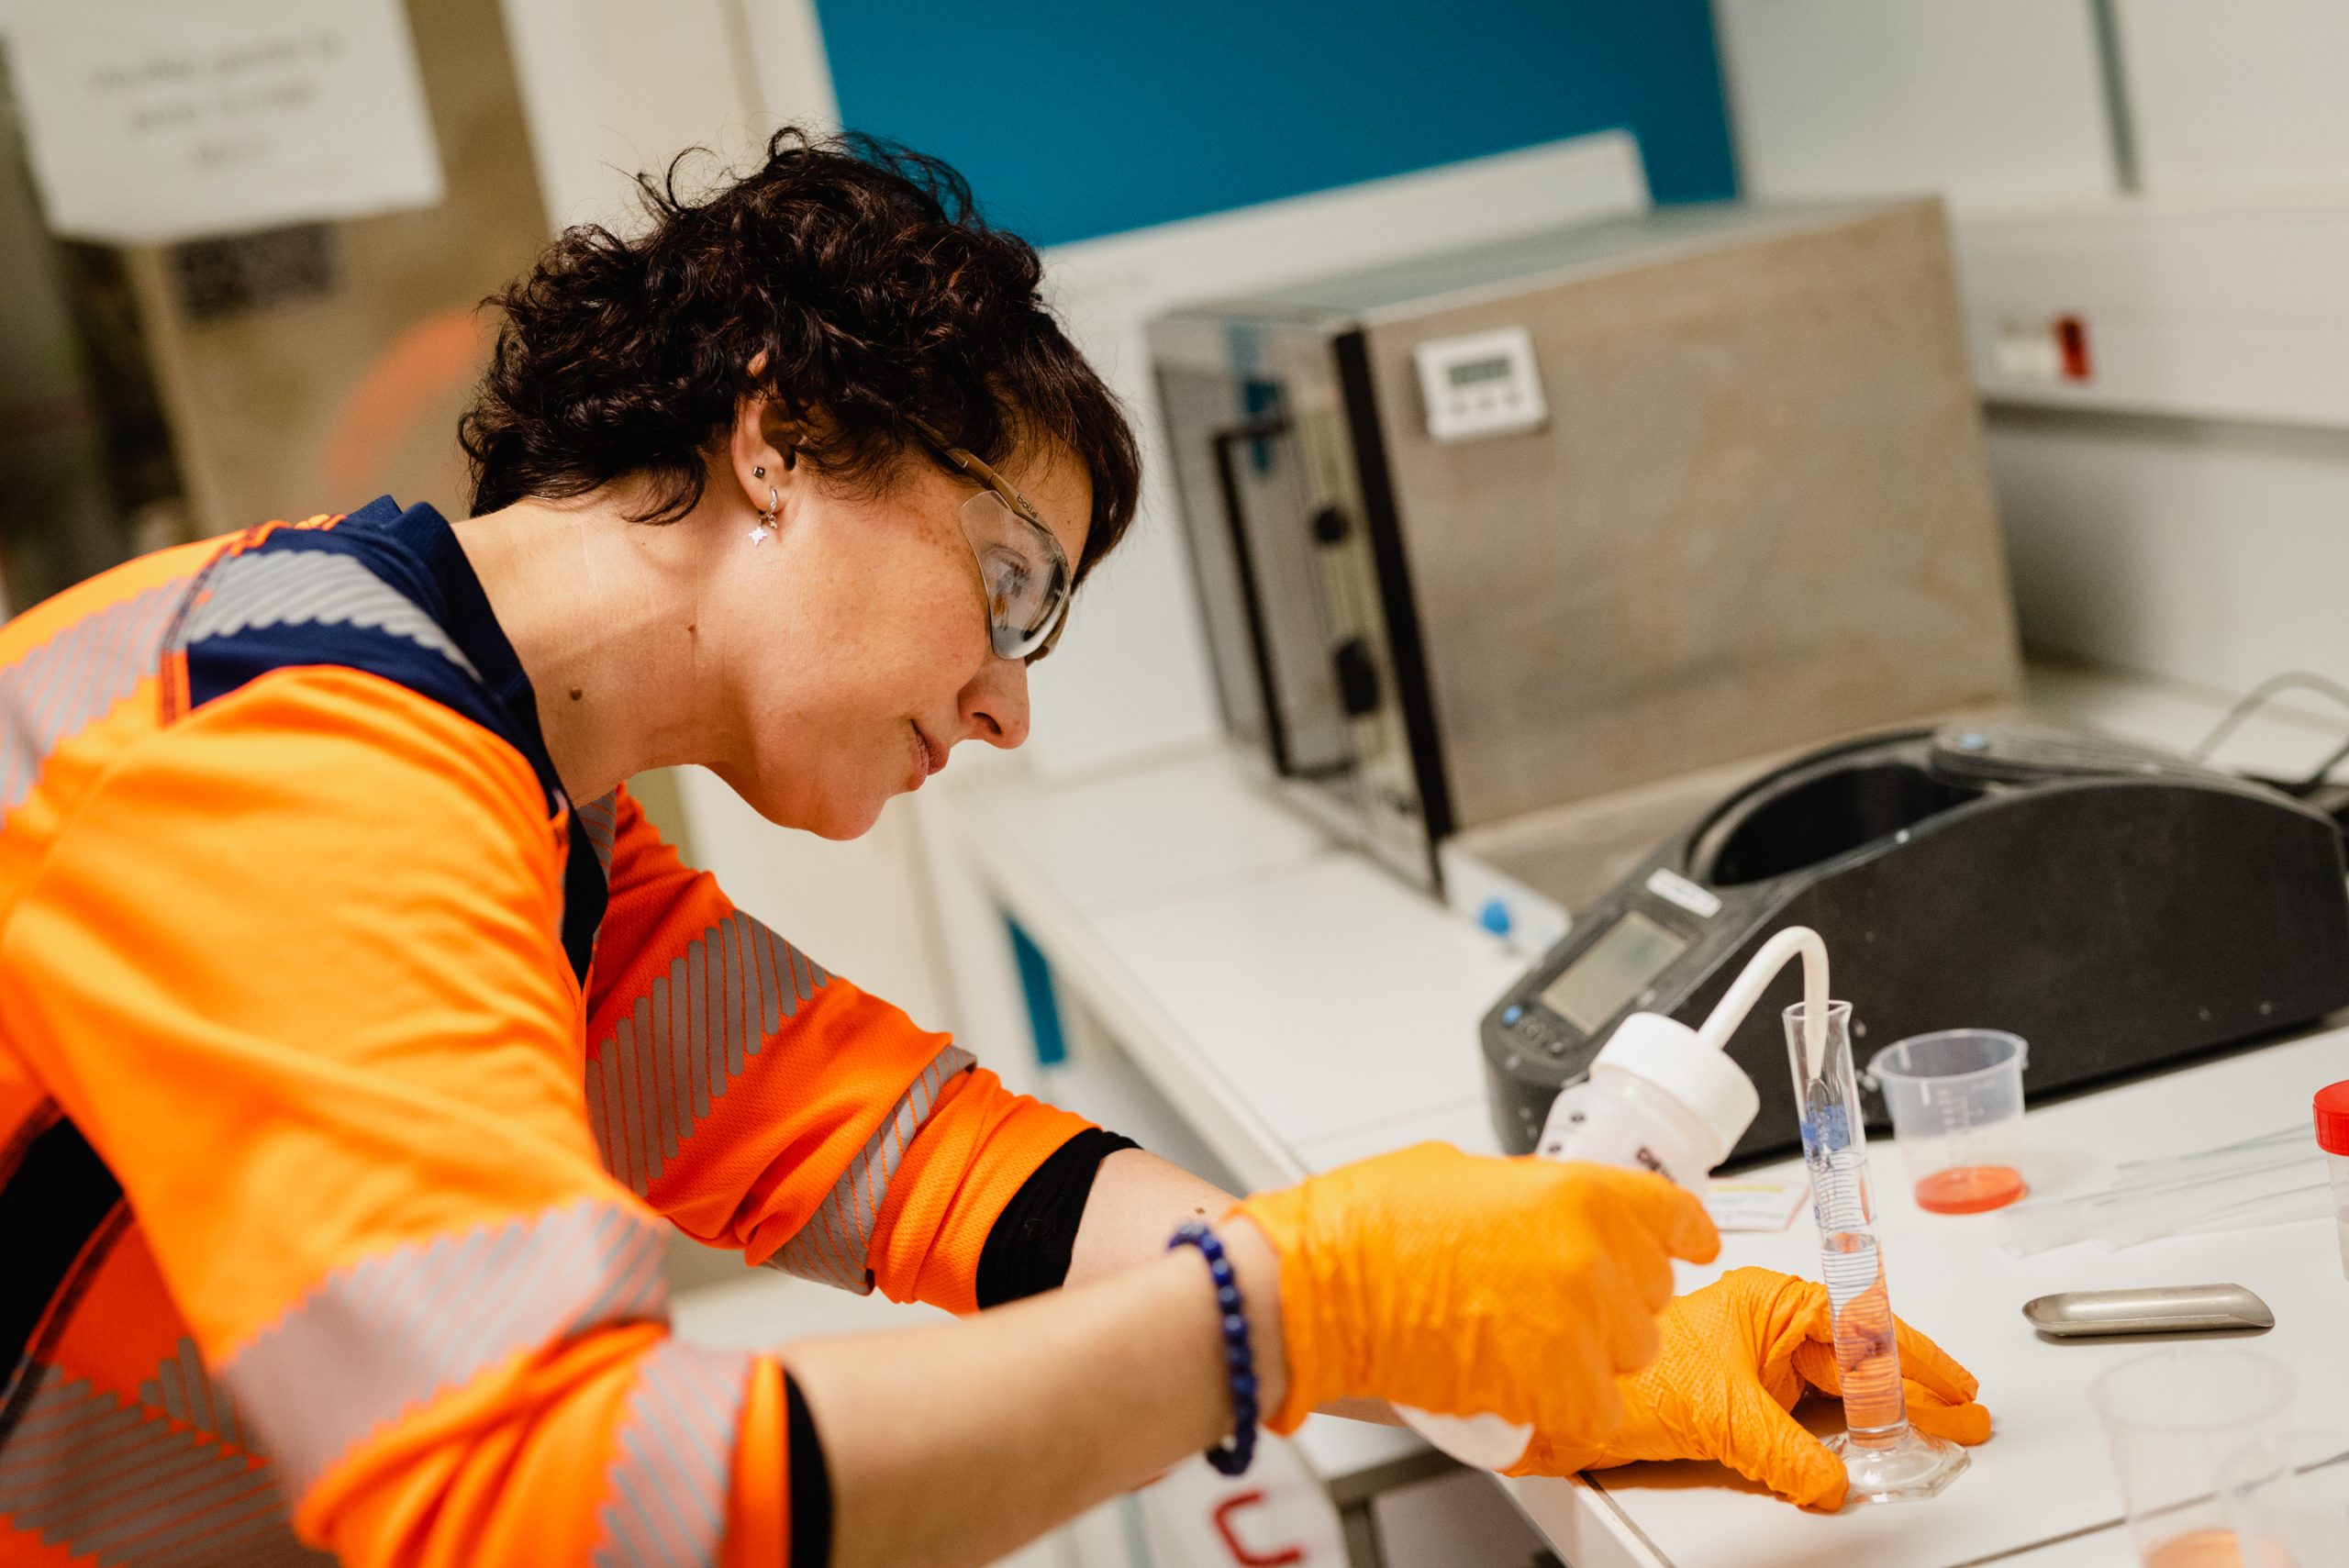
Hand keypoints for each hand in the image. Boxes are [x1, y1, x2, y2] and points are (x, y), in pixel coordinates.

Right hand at [1231, 1144, 1717, 1446]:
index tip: (1688, 1243)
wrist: (1319, 1289)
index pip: (1672, 1217)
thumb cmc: (1364, 1228)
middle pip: (1650, 1294)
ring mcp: (1574, 1328)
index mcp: (1575, 1192)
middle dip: (1612, 1297)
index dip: (1683, 1234)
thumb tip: (1542, 1214)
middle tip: (1555, 1299)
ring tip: (1531, 1346)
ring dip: (1592, 1354)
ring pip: (1629, 1356)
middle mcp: (1589, 1257)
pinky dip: (1567, 1408)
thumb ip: (1527, 1196)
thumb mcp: (1460, 1175)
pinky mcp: (1549, 1390)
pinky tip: (1527, 1390)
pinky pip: (1595, 1412)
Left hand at [1507, 1266, 1990, 1510]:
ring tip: (1937, 1435)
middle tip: (1963, 1420)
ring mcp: (1760, 1362)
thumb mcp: (1724, 1413)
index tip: (1956, 1384)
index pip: (1862, 1323)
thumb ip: (1790, 1452)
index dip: (1916, 1356)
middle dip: (1915, 1391)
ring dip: (1888, 1415)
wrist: (1567, 1403)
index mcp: (1767, 1298)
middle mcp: (1766, 1324)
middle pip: (1860, 1358)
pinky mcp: (1749, 1398)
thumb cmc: (1627, 1373)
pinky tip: (1876, 1452)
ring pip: (1840, 1389)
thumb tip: (1835, 1481)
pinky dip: (1847, 1435)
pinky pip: (1812, 1416)